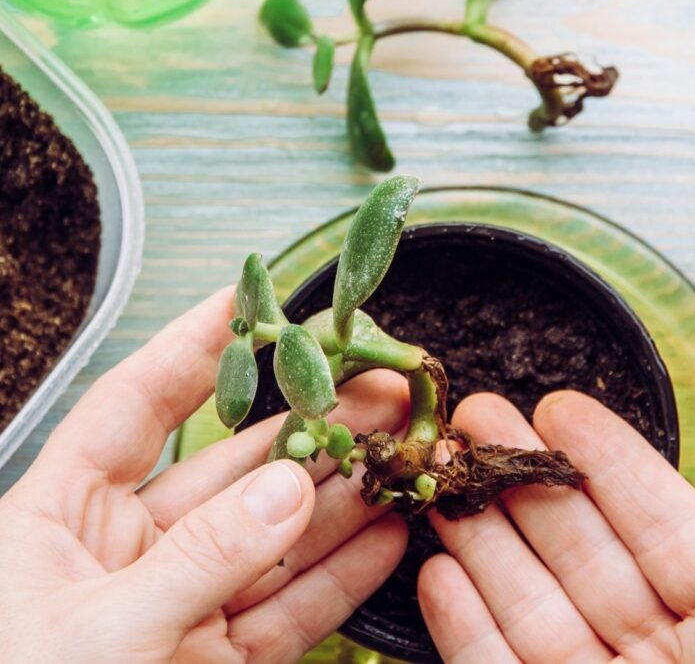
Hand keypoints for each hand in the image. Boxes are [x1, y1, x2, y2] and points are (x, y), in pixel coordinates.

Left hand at [0, 290, 408, 662]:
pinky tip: (390, 533)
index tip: (257, 296)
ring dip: (343, 491)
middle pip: (232, 466)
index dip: (197, 346)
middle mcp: (128, 550)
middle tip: (379, 383)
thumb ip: (200, 560)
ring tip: (403, 446)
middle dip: (308, 422)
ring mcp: (180, 605)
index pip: (138, 406)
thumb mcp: (98, 634)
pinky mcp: (216, 660)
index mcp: (61, 517)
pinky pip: (289, 608)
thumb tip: (293, 489)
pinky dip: (342, 575)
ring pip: (276, 534)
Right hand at [417, 391, 694, 662]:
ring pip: (530, 603)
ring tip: (444, 485)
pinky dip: (466, 627)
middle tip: (475, 423)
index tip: (562, 410)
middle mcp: (656, 654)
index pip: (657, 525)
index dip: (607, 464)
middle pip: (577, 550)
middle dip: (523, 481)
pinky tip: (441, 578)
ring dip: (482, 542)